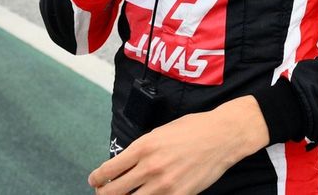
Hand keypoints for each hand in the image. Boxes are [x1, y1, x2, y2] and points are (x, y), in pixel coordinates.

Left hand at [88, 96, 268, 194]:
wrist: (222, 136)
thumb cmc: (193, 129)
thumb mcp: (160, 132)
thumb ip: (141, 149)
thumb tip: (123, 164)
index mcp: (143, 147)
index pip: (108, 170)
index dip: (96, 179)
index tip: (94, 181)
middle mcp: (150, 167)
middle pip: (113, 192)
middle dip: (103, 194)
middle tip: (103, 193)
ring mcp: (165, 185)